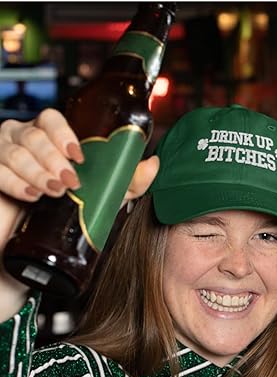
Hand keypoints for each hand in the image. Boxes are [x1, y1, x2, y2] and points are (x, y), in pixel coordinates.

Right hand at [0, 108, 158, 316]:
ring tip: (53, 192)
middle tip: (70, 182)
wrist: (38, 248)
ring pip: (13, 150)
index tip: (78, 156)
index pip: (51, 120)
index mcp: (50, 140)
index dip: (63, 134)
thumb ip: (129, 182)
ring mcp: (3, 156)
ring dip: (36, 170)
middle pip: (33, 135)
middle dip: (52, 158)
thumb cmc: (69, 215)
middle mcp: (24, 141)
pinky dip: (13, 181)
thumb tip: (153, 163)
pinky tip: (29, 195)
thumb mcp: (105, 198)